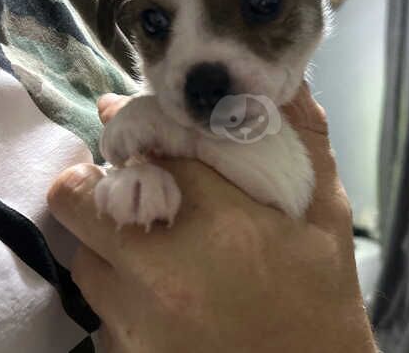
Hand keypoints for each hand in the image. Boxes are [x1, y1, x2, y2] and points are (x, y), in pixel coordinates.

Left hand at [47, 85, 375, 352]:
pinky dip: (116, 285)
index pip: (149, 148)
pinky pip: (97, 304)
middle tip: (123, 178)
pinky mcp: (125, 352)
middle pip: (80, 197)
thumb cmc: (322, 299)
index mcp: (223, 224)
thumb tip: (285, 82)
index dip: (130, 124)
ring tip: (143, 235)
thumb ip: (308, 142)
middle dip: (94, 179)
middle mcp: (165, 269)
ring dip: (105, 235)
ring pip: (82, 252)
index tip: (123, 117)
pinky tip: (153, 285)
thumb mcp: (328, 218)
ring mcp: (136, 319)